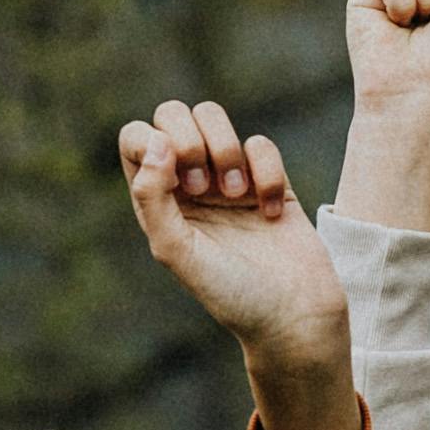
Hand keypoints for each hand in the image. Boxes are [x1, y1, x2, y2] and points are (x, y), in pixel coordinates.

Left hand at [121, 99, 365, 429]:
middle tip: (203, 187)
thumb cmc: (231, 293)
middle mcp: (189, 185)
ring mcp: (230, 180)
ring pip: (215, 118)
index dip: (152, 141)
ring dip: (225, 148)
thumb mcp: (177, 252)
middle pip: (173, 114)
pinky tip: (269, 211)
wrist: (293, 315)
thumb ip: (153, 197)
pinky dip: (266, 170)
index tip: (177, 178)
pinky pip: (260, 144)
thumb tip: (156, 143)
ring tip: (235, 193)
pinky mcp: (270, 181)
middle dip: (190, 138)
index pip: (136, 139)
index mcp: (158, 202)